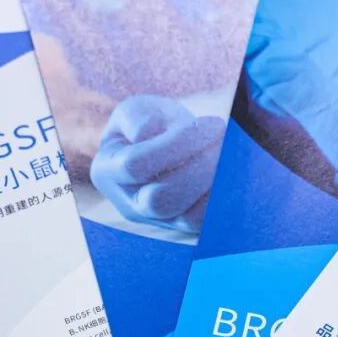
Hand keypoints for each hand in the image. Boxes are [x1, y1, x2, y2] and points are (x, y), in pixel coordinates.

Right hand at [90, 96, 225, 232]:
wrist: (168, 143)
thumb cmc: (150, 123)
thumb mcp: (137, 110)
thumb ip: (136, 116)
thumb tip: (146, 133)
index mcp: (107, 170)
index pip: (135, 165)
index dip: (176, 144)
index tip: (211, 123)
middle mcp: (129, 203)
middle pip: (160, 200)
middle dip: (198, 168)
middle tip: (223, 139)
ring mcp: (157, 220)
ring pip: (188, 218)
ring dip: (214, 182)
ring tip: (228, 151)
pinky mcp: (183, 226)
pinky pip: (206, 222)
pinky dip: (222, 195)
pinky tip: (231, 168)